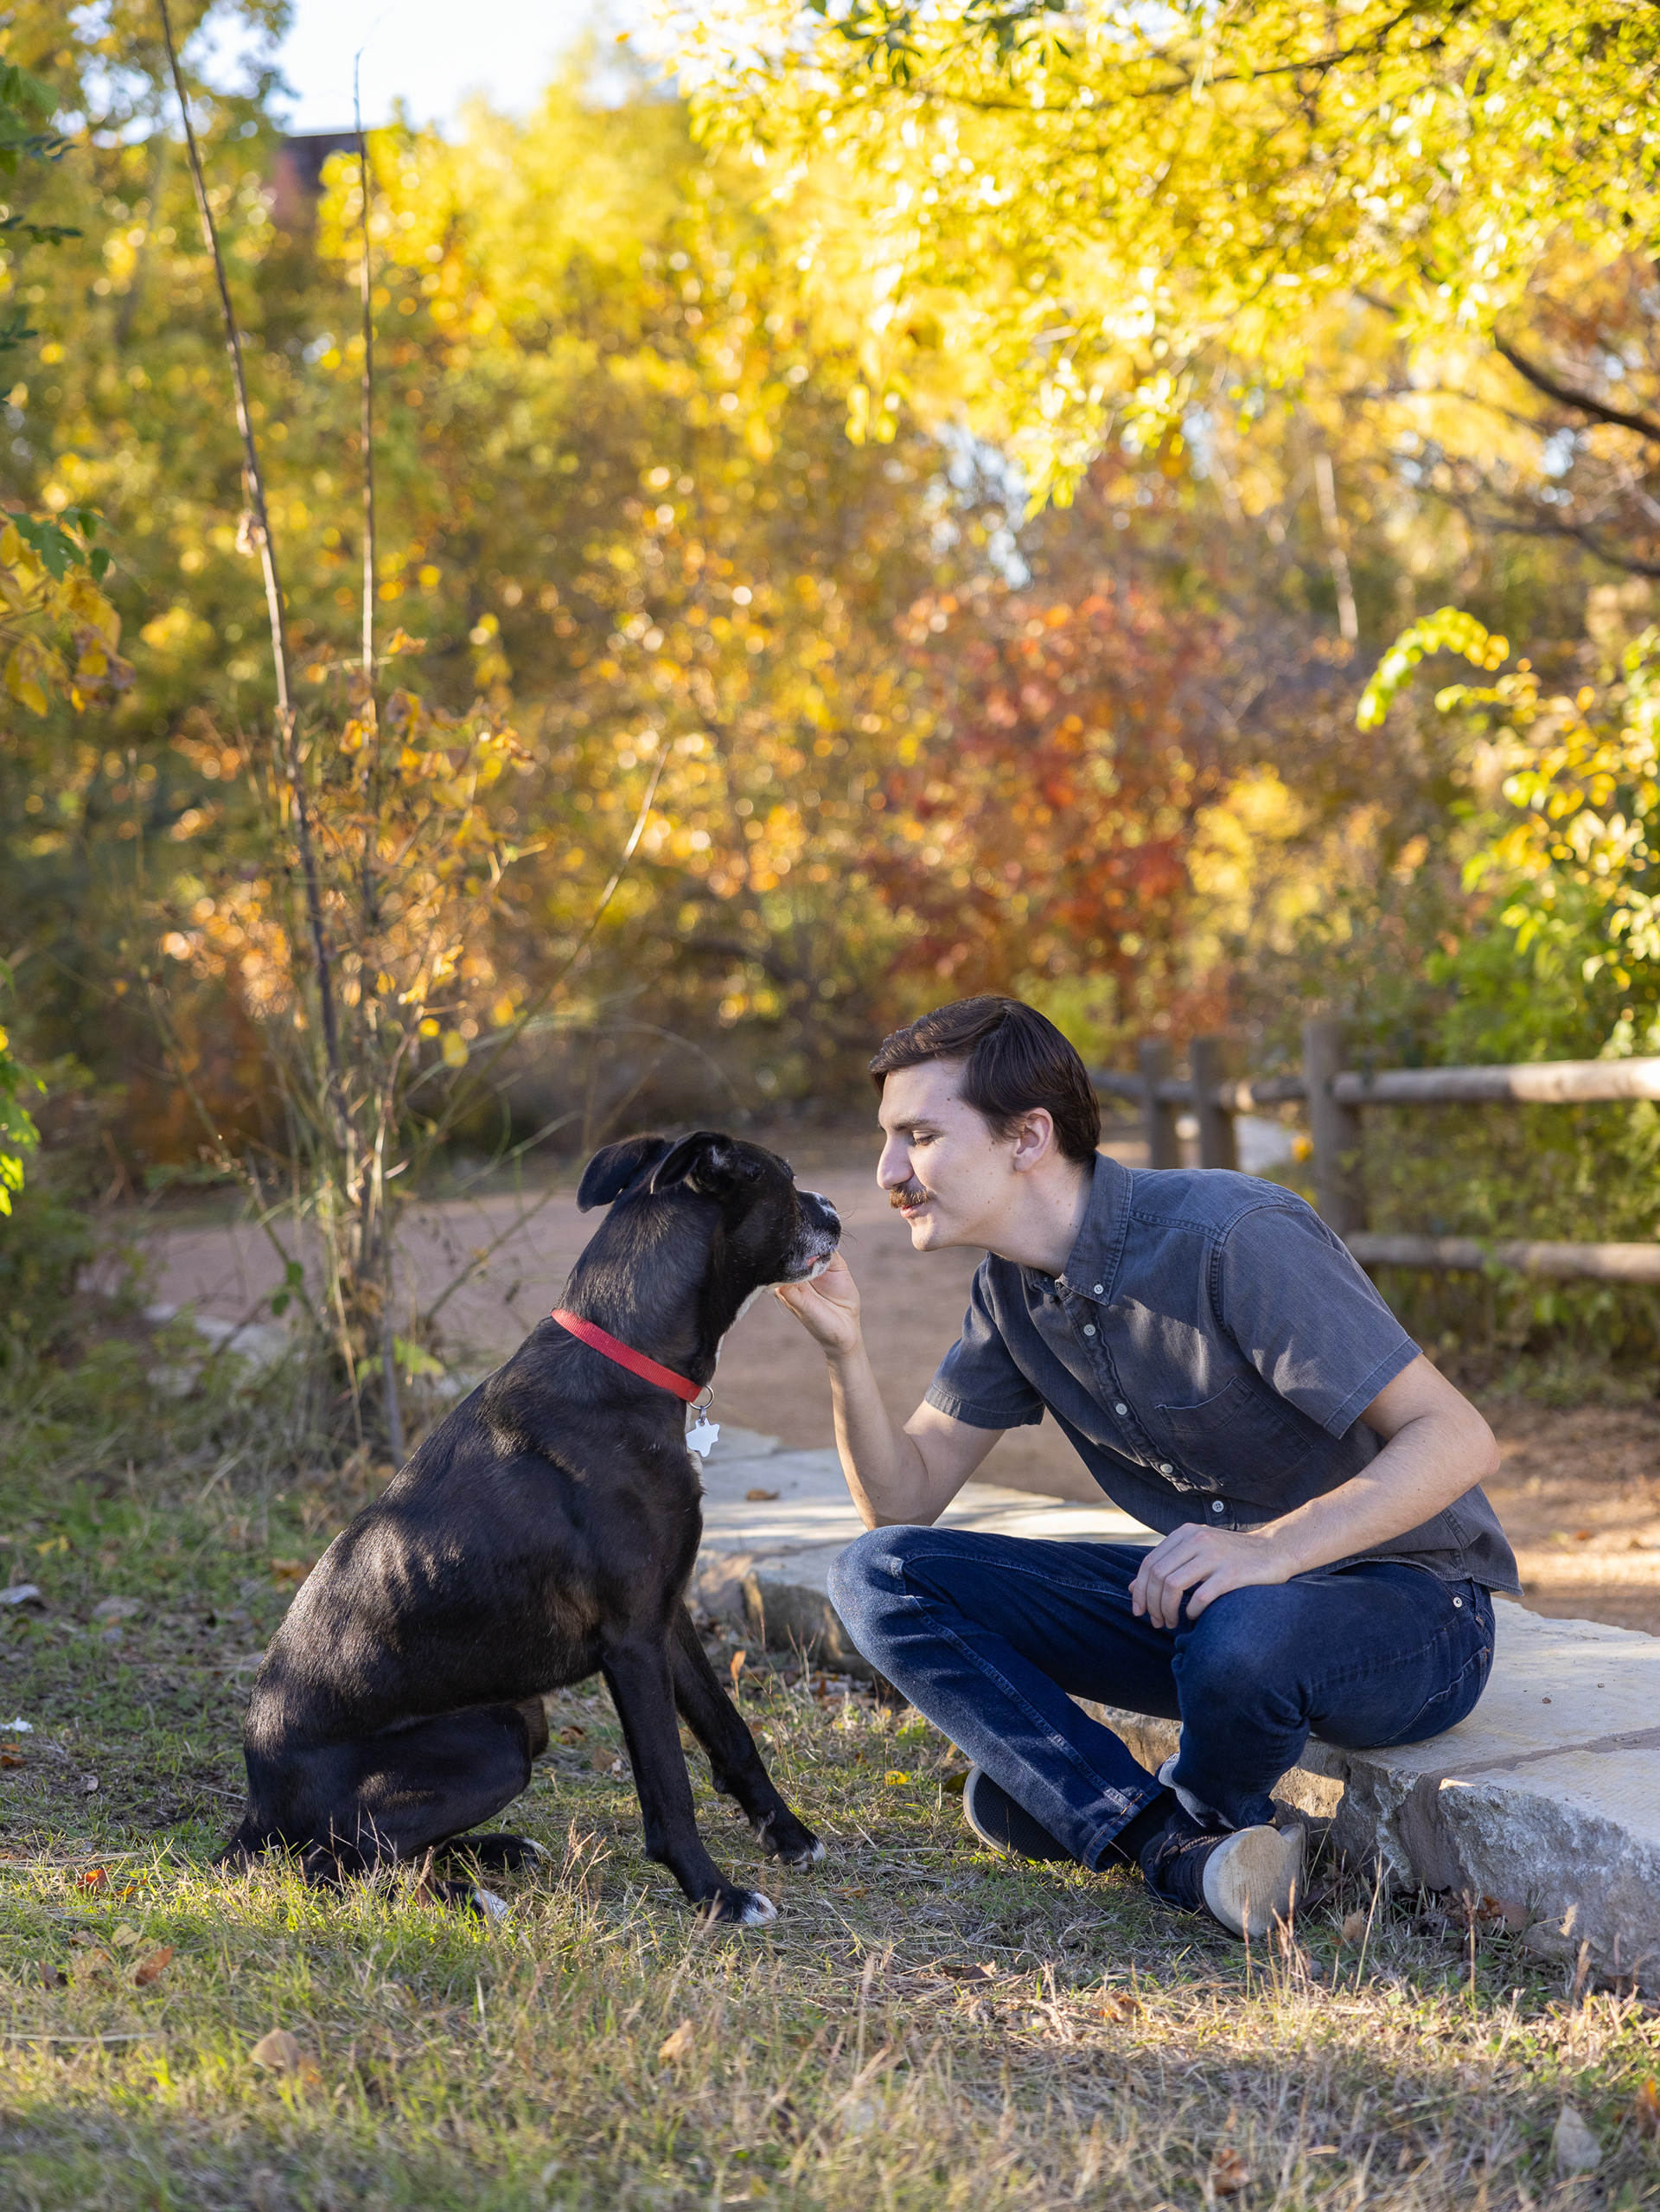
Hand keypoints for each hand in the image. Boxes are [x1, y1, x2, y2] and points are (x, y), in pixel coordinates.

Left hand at [774, 1249, 861, 1356]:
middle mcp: (800, 1272)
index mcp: (786, 1282)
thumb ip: (792, 1293)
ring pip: (813, 1247)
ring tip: (812, 1241)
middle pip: (795, 1250)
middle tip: (797, 1235)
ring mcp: (818, 1266)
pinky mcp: (835, 1264)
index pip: (780, 1262)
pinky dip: (828, 1244)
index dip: (781, 1253)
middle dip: (796, 1242)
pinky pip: (830, 1250)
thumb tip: (781, 1278)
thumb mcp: (803, 1309)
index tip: (782, 1245)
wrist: (845, 1329)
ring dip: (813, 1241)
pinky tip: (826, 1244)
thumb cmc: (819, 1323)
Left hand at [1130, 1522, 1296, 1629]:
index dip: (1139, 1590)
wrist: (1274, 1551)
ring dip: (1166, 1610)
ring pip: (1173, 1586)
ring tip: (1169, 1623)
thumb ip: (1168, 1563)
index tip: (1138, 1610)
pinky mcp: (1232, 1574)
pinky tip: (1193, 1618)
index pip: (1149, 1564)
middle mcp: (1197, 1540)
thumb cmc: (1231, 1555)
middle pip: (1157, 1576)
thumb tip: (1132, 1587)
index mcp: (1185, 1533)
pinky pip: (1199, 1597)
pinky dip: (1190, 1612)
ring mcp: (1214, 1556)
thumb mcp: (1197, 1550)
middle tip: (1155, 1622)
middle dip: (1150, 1603)